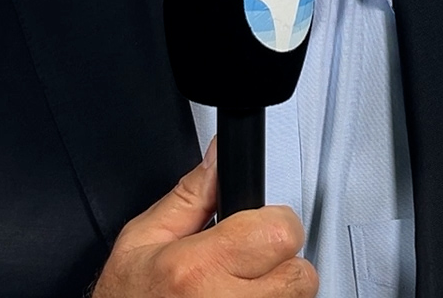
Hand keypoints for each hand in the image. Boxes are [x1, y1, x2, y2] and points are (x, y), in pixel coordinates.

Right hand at [91, 138, 316, 297]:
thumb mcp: (143, 240)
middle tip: (248, 263)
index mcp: (198, 269)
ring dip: (278, 291)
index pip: (280, 233)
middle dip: (281, 262)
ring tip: (242, 288)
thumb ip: (189, 197)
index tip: (257, 226)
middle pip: (299, 273)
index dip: (274, 222)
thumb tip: (217, 158)